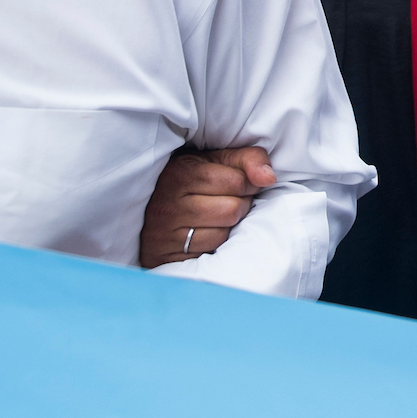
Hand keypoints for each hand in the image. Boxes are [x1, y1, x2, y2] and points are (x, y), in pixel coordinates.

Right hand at [137, 144, 276, 268]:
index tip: (242, 184)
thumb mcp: (216, 160)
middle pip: (232, 210)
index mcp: (180, 173)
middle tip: (228, 200)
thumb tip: (268, 178)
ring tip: (217, 216)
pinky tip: (205, 232)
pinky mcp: (165, 258)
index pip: (237, 182)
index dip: (248, 183)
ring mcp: (164, 234)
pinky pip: (208, 254)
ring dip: (228, 226)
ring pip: (222, 235)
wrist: (147, 208)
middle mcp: (168, 204)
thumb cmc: (191, 179)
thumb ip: (247, 159)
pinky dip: (214, 244)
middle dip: (240, 205)